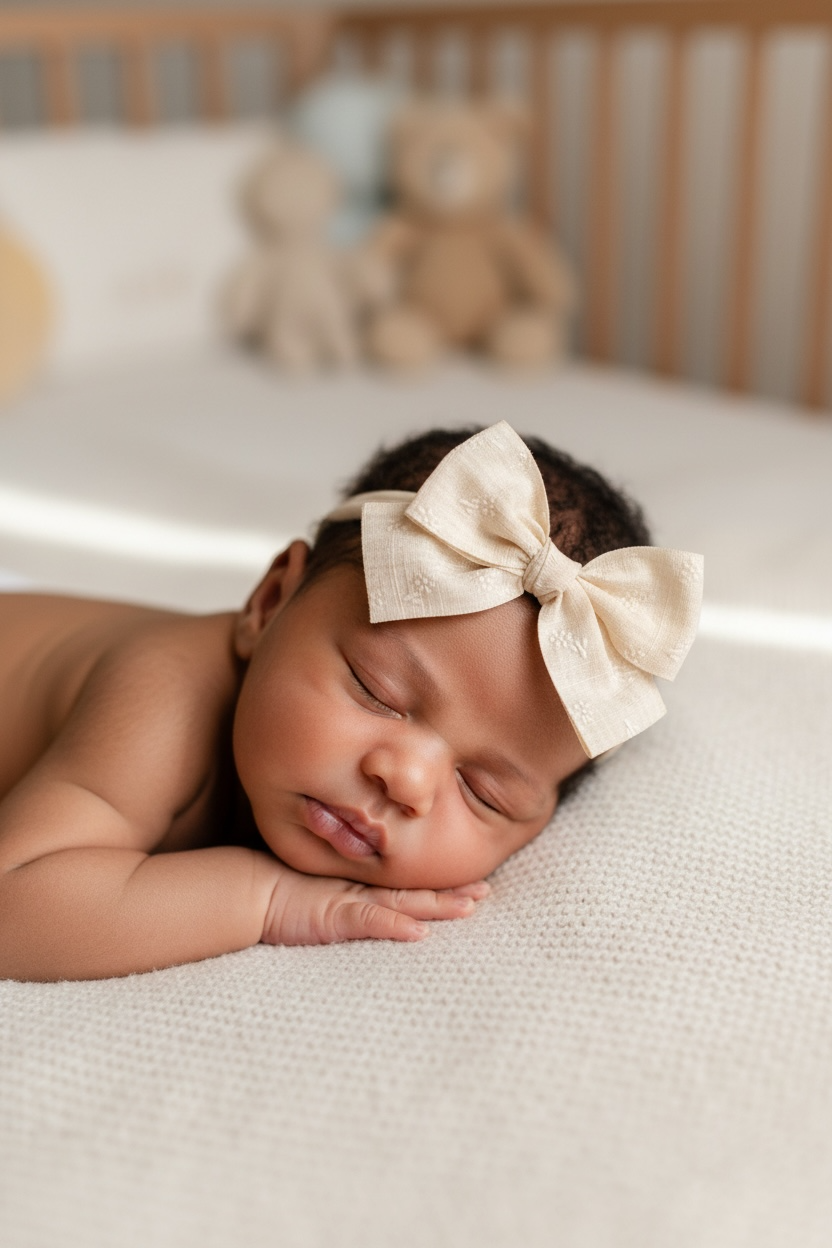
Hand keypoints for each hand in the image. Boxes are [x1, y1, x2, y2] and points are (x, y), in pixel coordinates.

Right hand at [262, 864, 489, 946]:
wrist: (251, 890)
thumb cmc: (282, 894)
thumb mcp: (323, 897)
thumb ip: (349, 901)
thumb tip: (383, 912)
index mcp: (364, 888)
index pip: (409, 886)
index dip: (440, 885)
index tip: (473, 883)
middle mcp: (364, 891)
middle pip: (416, 892)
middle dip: (452, 892)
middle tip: (487, 891)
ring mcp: (352, 901)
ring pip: (404, 902)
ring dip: (438, 906)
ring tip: (470, 907)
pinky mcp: (336, 916)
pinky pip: (371, 921)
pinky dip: (395, 926)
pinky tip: (418, 933)